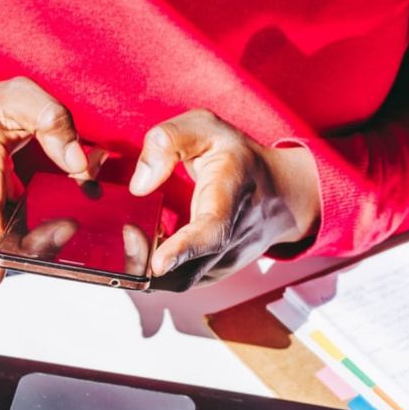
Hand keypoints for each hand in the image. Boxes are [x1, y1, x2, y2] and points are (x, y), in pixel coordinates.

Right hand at [0, 77, 98, 285]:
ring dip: (51, 239)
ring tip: (76, 227)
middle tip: (69, 232)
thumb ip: (50, 119)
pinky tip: (81, 211)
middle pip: (5, 236)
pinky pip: (30, 235)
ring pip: (19, 242)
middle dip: (36, 244)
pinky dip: (57, 229)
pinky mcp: (5, 225)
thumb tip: (78, 162)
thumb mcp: (16, 97)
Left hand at [129, 108, 319, 290]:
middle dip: (147, 265)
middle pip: (190, 269)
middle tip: (127, 234)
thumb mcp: (205, 128)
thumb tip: (139, 185)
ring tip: (135, 237)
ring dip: (148, 270)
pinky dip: (158, 273)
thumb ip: (168, 142)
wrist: (281, 192)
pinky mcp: (219, 272)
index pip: (214, 227)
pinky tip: (150, 246)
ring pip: (182, 281)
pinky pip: (183, 281)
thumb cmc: (239, 159)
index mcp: (232, 192)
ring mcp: (229, 259)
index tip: (159, 263)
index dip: (185, 248)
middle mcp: (235, 234)